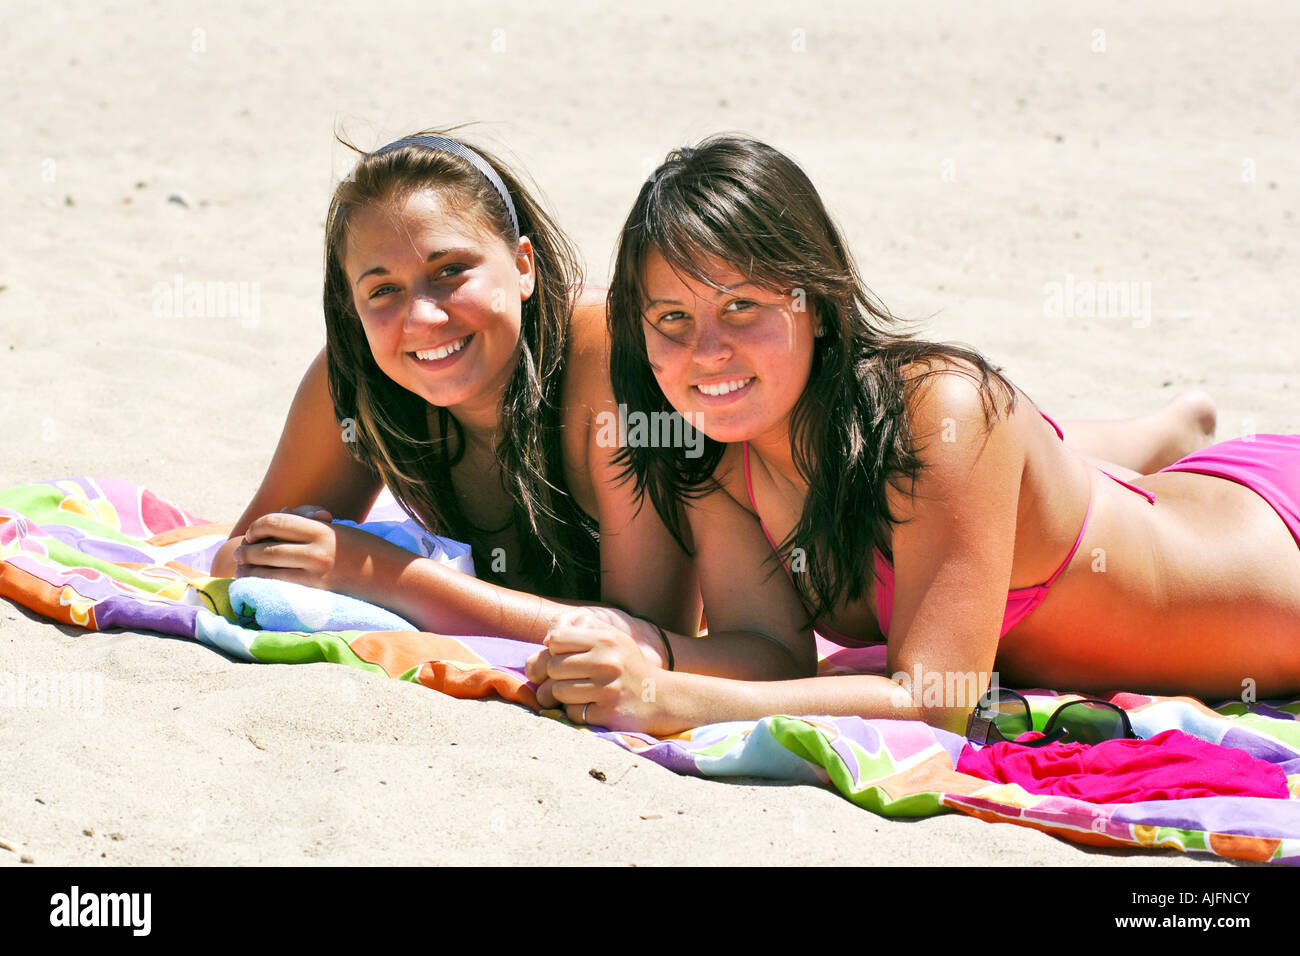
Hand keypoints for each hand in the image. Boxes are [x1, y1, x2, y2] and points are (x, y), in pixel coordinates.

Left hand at [233, 506, 385, 594]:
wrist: (394, 578)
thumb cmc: (367, 551)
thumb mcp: (339, 530)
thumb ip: (309, 523)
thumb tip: (278, 514)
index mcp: (322, 529)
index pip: (275, 522)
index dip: (257, 526)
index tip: (251, 533)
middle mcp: (316, 551)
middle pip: (265, 547)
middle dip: (246, 551)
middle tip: (238, 555)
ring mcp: (315, 574)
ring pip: (266, 570)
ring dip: (248, 570)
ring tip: (241, 571)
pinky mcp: (315, 594)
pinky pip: (277, 588)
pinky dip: (260, 585)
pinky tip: (255, 585)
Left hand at [524, 608, 675, 733]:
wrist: (662, 698)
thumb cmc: (627, 667)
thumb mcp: (611, 640)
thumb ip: (578, 633)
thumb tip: (544, 641)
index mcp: (606, 638)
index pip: (556, 639)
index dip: (556, 650)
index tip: (569, 657)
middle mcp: (607, 661)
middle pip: (552, 666)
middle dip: (558, 675)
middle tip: (576, 678)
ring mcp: (607, 688)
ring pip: (557, 691)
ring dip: (565, 695)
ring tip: (584, 692)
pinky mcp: (607, 713)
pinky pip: (570, 712)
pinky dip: (577, 711)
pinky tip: (594, 706)